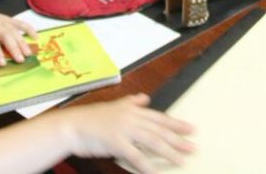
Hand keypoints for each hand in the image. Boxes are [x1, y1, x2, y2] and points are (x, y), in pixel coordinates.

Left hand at [0, 0, 37, 63]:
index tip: (3, 63)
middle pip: (6, 35)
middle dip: (14, 47)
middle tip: (21, 59)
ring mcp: (1, 20)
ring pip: (14, 30)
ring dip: (22, 41)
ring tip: (29, 53)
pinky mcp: (5, 18)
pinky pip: (19, 22)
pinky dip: (28, 28)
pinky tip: (35, 36)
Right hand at [59, 93, 194, 173]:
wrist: (72, 126)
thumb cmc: (91, 119)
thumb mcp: (114, 106)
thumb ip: (131, 102)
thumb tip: (144, 98)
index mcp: (132, 109)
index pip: (159, 117)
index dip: (176, 124)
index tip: (191, 129)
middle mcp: (131, 117)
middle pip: (159, 130)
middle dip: (178, 139)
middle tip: (193, 147)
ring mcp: (124, 129)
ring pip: (152, 142)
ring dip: (169, 152)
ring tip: (181, 160)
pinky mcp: (116, 142)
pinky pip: (135, 156)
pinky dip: (147, 166)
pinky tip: (156, 173)